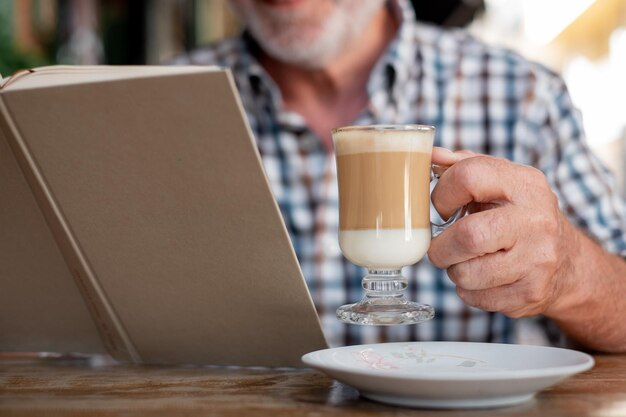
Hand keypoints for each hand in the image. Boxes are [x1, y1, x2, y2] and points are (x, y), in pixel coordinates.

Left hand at [428, 147, 577, 317]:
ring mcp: (538, 260)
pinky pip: (476, 298)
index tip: (440, 208)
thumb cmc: (519, 216)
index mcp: (524, 183)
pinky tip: (482, 278)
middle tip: (441, 247)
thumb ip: (464, 166)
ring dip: (454, 271)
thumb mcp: (501, 182)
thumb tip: (429, 155)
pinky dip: (468, 291)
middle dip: (441, 247)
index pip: (468, 177)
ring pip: (467, 274)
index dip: (441, 195)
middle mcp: (536, 220)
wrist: (568, 263)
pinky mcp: (531, 293)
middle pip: (468, 236)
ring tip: (465, 262)